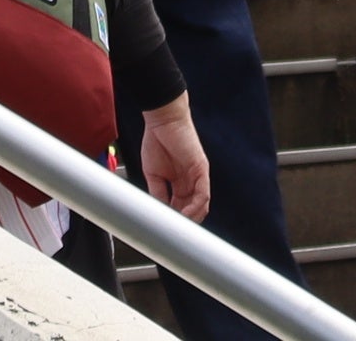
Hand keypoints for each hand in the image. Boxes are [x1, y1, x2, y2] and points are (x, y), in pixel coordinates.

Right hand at [138, 96, 210, 220]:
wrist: (162, 120)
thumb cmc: (157, 140)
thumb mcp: (152, 173)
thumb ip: (157, 192)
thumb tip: (158, 212)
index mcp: (180, 183)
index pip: (181, 208)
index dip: (175, 221)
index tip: (166, 231)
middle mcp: (191, 181)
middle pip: (193, 210)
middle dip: (183, 224)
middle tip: (172, 235)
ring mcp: (198, 176)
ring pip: (200, 205)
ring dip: (190, 219)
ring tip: (177, 228)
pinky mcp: (201, 169)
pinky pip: (203, 193)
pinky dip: (195, 207)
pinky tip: (184, 215)